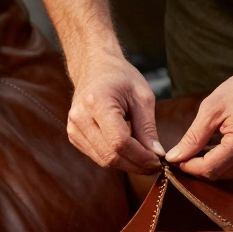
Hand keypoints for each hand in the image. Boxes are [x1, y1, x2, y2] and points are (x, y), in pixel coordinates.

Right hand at [66, 53, 163, 174]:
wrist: (93, 67)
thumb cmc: (121, 77)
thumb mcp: (142, 97)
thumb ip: (147, 128)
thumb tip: (157, 155)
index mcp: (97, 102)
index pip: (119, 142)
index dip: (141, 156)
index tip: (159, 161)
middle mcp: (80, 117)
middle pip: (110, 155)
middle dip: (136, 164)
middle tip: (155, 165)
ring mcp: (73, 127)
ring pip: (103, 160)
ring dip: (127, 164)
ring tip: (145, 159)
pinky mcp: (73, 135)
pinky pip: (97, 156)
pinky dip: (115, 158)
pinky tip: (129, 151)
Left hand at [164, 63, 232, 178]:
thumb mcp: (212, 109)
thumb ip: (193, 137)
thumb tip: (175, 157)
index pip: (209, 169)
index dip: (189, 167)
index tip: (176, 158)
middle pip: (218, 174)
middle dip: (198, 167)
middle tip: (184, 152)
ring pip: (228, 174)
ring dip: (211, 165)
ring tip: (200, 147)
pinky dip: (224, 162)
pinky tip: (217, 146)